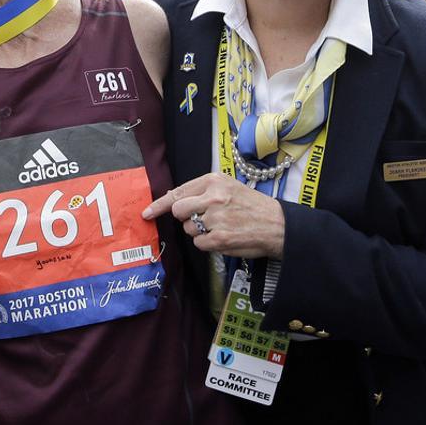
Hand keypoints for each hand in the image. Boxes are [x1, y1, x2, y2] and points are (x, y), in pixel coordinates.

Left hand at [142, 173, 285, 258]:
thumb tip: (173, 199)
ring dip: (199, 231)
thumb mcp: (228, 187)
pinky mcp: (219, 238)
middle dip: (185, 218)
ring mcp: (215, 219)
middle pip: (178, 211)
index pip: (177, 193)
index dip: (159, 205)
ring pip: (188, 229)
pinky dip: (208, 243)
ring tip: (221, 226)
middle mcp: (213, 198)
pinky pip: (199, 243)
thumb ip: (201, 191)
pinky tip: (223, 237)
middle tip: (202, 219)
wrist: (278, 224)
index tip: (147, 212)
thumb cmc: (252, 205)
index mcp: (213, 181)